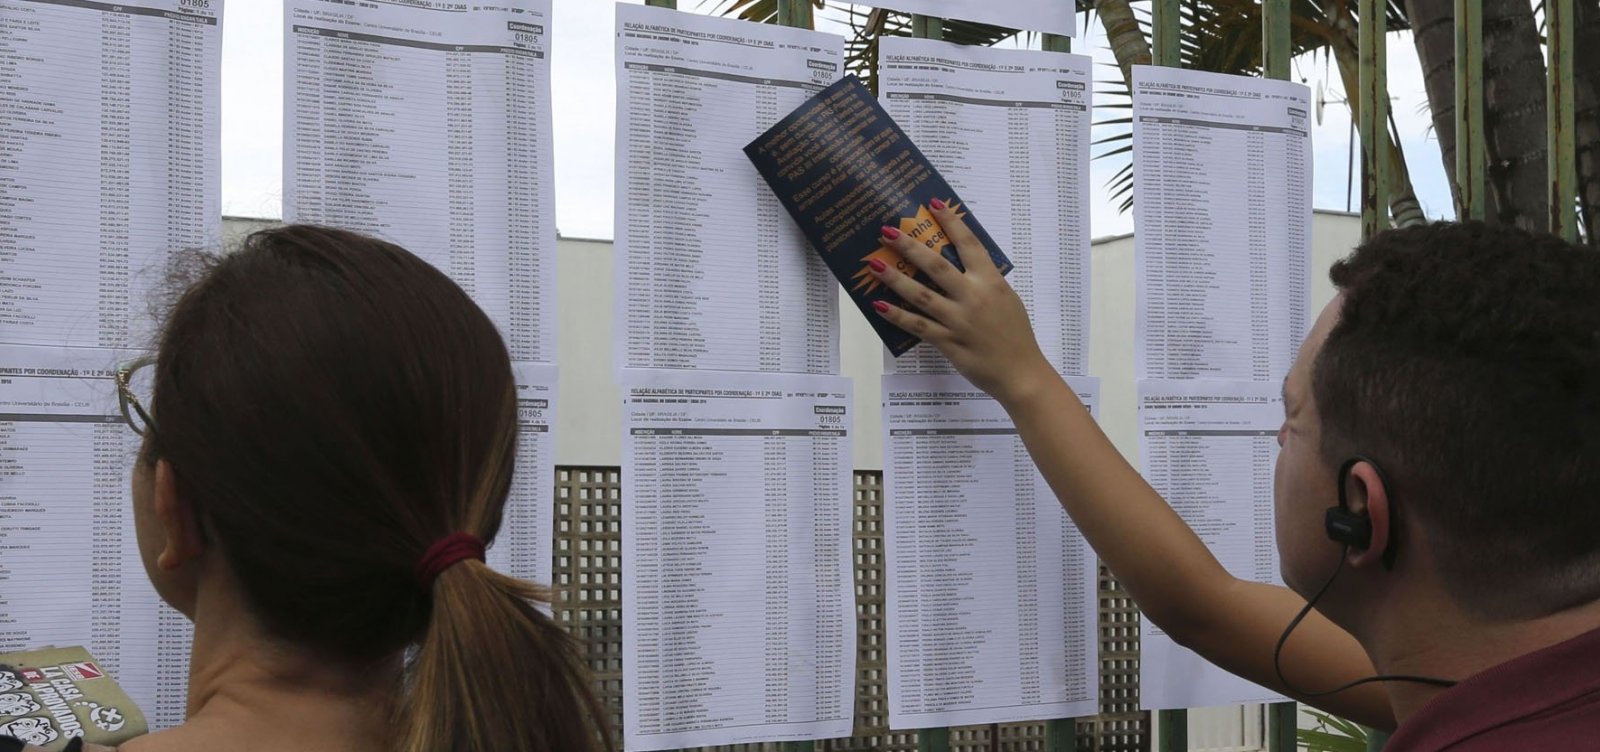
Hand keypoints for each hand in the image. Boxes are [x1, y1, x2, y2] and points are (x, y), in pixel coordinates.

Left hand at [870, 200, 1057, 405]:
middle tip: (887, 231)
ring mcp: (959, 320)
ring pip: (921, 294)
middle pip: (936, 265)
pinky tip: (879, 306)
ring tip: (875, 265)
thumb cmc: (1015, 334)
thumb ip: (984, 282)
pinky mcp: (948, 342)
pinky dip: (897, 315)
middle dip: (909, 246)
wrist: (1020, 372)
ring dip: (895, 278)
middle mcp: (973, 297)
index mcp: (991, 281)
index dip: (951, 222)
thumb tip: (960, 266)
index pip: (969, 244)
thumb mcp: (1007, 299)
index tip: (934, 204)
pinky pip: (918, 326)